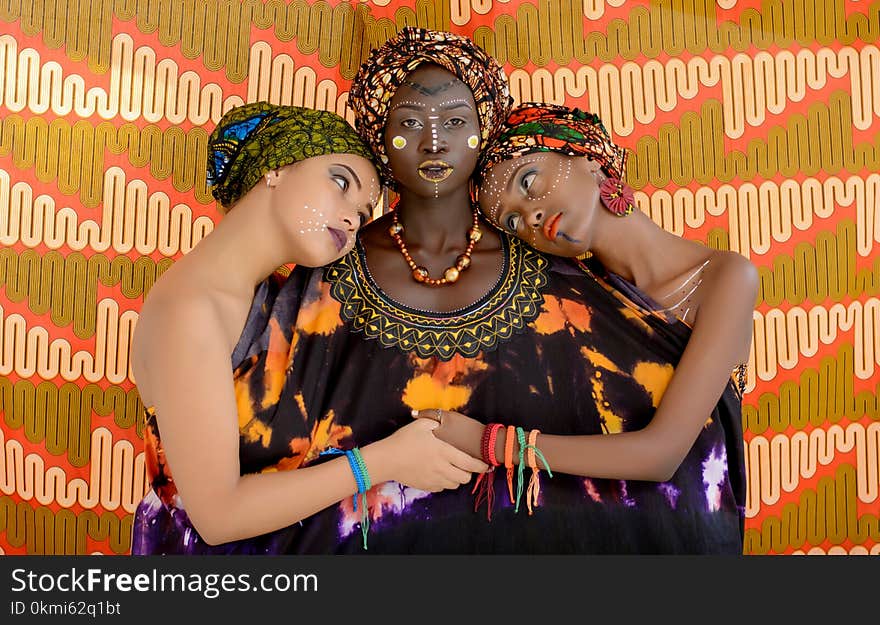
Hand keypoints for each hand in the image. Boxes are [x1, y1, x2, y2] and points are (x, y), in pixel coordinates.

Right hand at [367, 418, 487, 491]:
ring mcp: (434, 480)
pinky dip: (445, 482)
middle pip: (465, 478)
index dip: (481, 465)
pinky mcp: (427, 487)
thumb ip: (437, 421)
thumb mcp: (422, 424)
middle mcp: (442, 468)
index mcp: (445, 452)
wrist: (386, 459)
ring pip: (455, 485)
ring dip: (457, 478)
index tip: (486, 464)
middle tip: (466, 465)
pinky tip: (439, 474)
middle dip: (469, 472)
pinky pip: (442, 488)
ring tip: (453, 469)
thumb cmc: (404, 439)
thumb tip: (446, 419)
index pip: (471, 463)